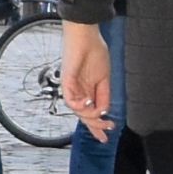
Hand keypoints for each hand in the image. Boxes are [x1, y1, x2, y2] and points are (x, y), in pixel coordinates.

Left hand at [63, 25, 113, 142]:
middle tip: (105, 132)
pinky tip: (89, 102)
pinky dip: (80, 105)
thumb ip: (104, 96)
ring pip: (78, 111)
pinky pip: (71, 100)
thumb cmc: (95, 52)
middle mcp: (79, 92)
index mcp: (88, 91)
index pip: (91, 113)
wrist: (87, 36)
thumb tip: (104, 112)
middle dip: (96, 126)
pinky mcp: (66, 82)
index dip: (98, 126)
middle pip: (84, 116)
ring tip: (100, 114)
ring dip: (90, 116)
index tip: (106, 137)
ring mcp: (72, 88)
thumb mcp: (105, 79)